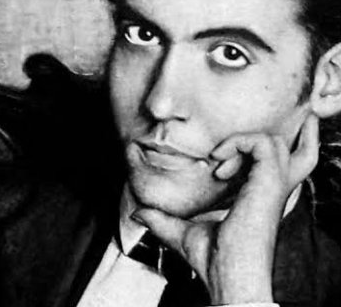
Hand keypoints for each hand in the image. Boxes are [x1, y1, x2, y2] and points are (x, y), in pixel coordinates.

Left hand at [132, 114, 318, 304]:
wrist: (228, 277)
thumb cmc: (213, 259)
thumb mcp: (183, 233)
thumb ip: (162, 221)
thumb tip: (137, 214)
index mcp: (256, 197)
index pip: (263, 164)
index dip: (242, 155)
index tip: (216, 169)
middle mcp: (268, 189)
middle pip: (282, 149)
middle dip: (255, 141)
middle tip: (221, 156)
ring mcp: (271, 185)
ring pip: (274, 142)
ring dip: (243, 142)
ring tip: (218, 160)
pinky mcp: (269, 183)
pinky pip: (264, 145)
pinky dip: (240, 145)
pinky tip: (219, 164)